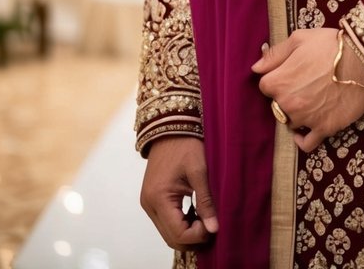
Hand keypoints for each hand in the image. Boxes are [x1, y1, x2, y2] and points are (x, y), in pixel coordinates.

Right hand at [140, 135, 218, 251]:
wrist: (170, 126)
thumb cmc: (186, 144)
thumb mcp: (200, 170)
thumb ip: (206, 201)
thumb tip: (214, 229)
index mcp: (159, 198)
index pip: (178, 233)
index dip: (198, 235)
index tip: (214, 225)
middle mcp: (149, 205)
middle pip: (171, 238)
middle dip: (193, 237)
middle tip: (212, 225)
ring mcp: (148, 203)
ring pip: (168, 232)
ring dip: (187, 232)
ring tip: (205, 218)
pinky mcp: (151, 199)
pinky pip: (165, 221)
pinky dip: (180, 223)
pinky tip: (195, 213)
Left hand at [252, 28, 363, 152]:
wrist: (363, 59)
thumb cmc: (330, 44)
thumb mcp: (299, 39)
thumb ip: (275, 54)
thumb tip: (256, 67)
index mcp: (279, 81)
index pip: (265, 86)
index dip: (276, 78)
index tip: (289, 72)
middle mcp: (288, 104)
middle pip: (277, 105)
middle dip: (286, 96)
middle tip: (304, 84)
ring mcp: (306, 119)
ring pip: (290, 122)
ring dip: (296, 113)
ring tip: (311, 99)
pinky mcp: (324, 129)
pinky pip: (306, 143)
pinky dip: (302, 139)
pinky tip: (303, 132)